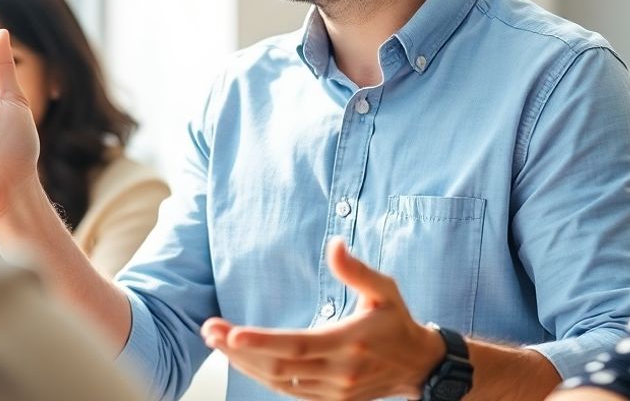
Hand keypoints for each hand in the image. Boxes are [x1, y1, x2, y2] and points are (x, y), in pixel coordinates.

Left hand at [201, 238, 445, 399]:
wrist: (419, 366)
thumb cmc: (397, 322)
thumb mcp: (384, 290)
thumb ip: (357, 270)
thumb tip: (334, 245)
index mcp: (350, 342)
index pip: (298, 345)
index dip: (262, 342)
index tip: (232, 333)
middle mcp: (339, 371)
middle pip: (279, 366)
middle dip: (239, 350)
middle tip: (210, 330)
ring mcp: (333, 391)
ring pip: (278, 383)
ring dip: (244, 364)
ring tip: (218, 342)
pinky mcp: (330, 400)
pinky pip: (288, 392)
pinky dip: (261, 377)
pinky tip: (243, 360)